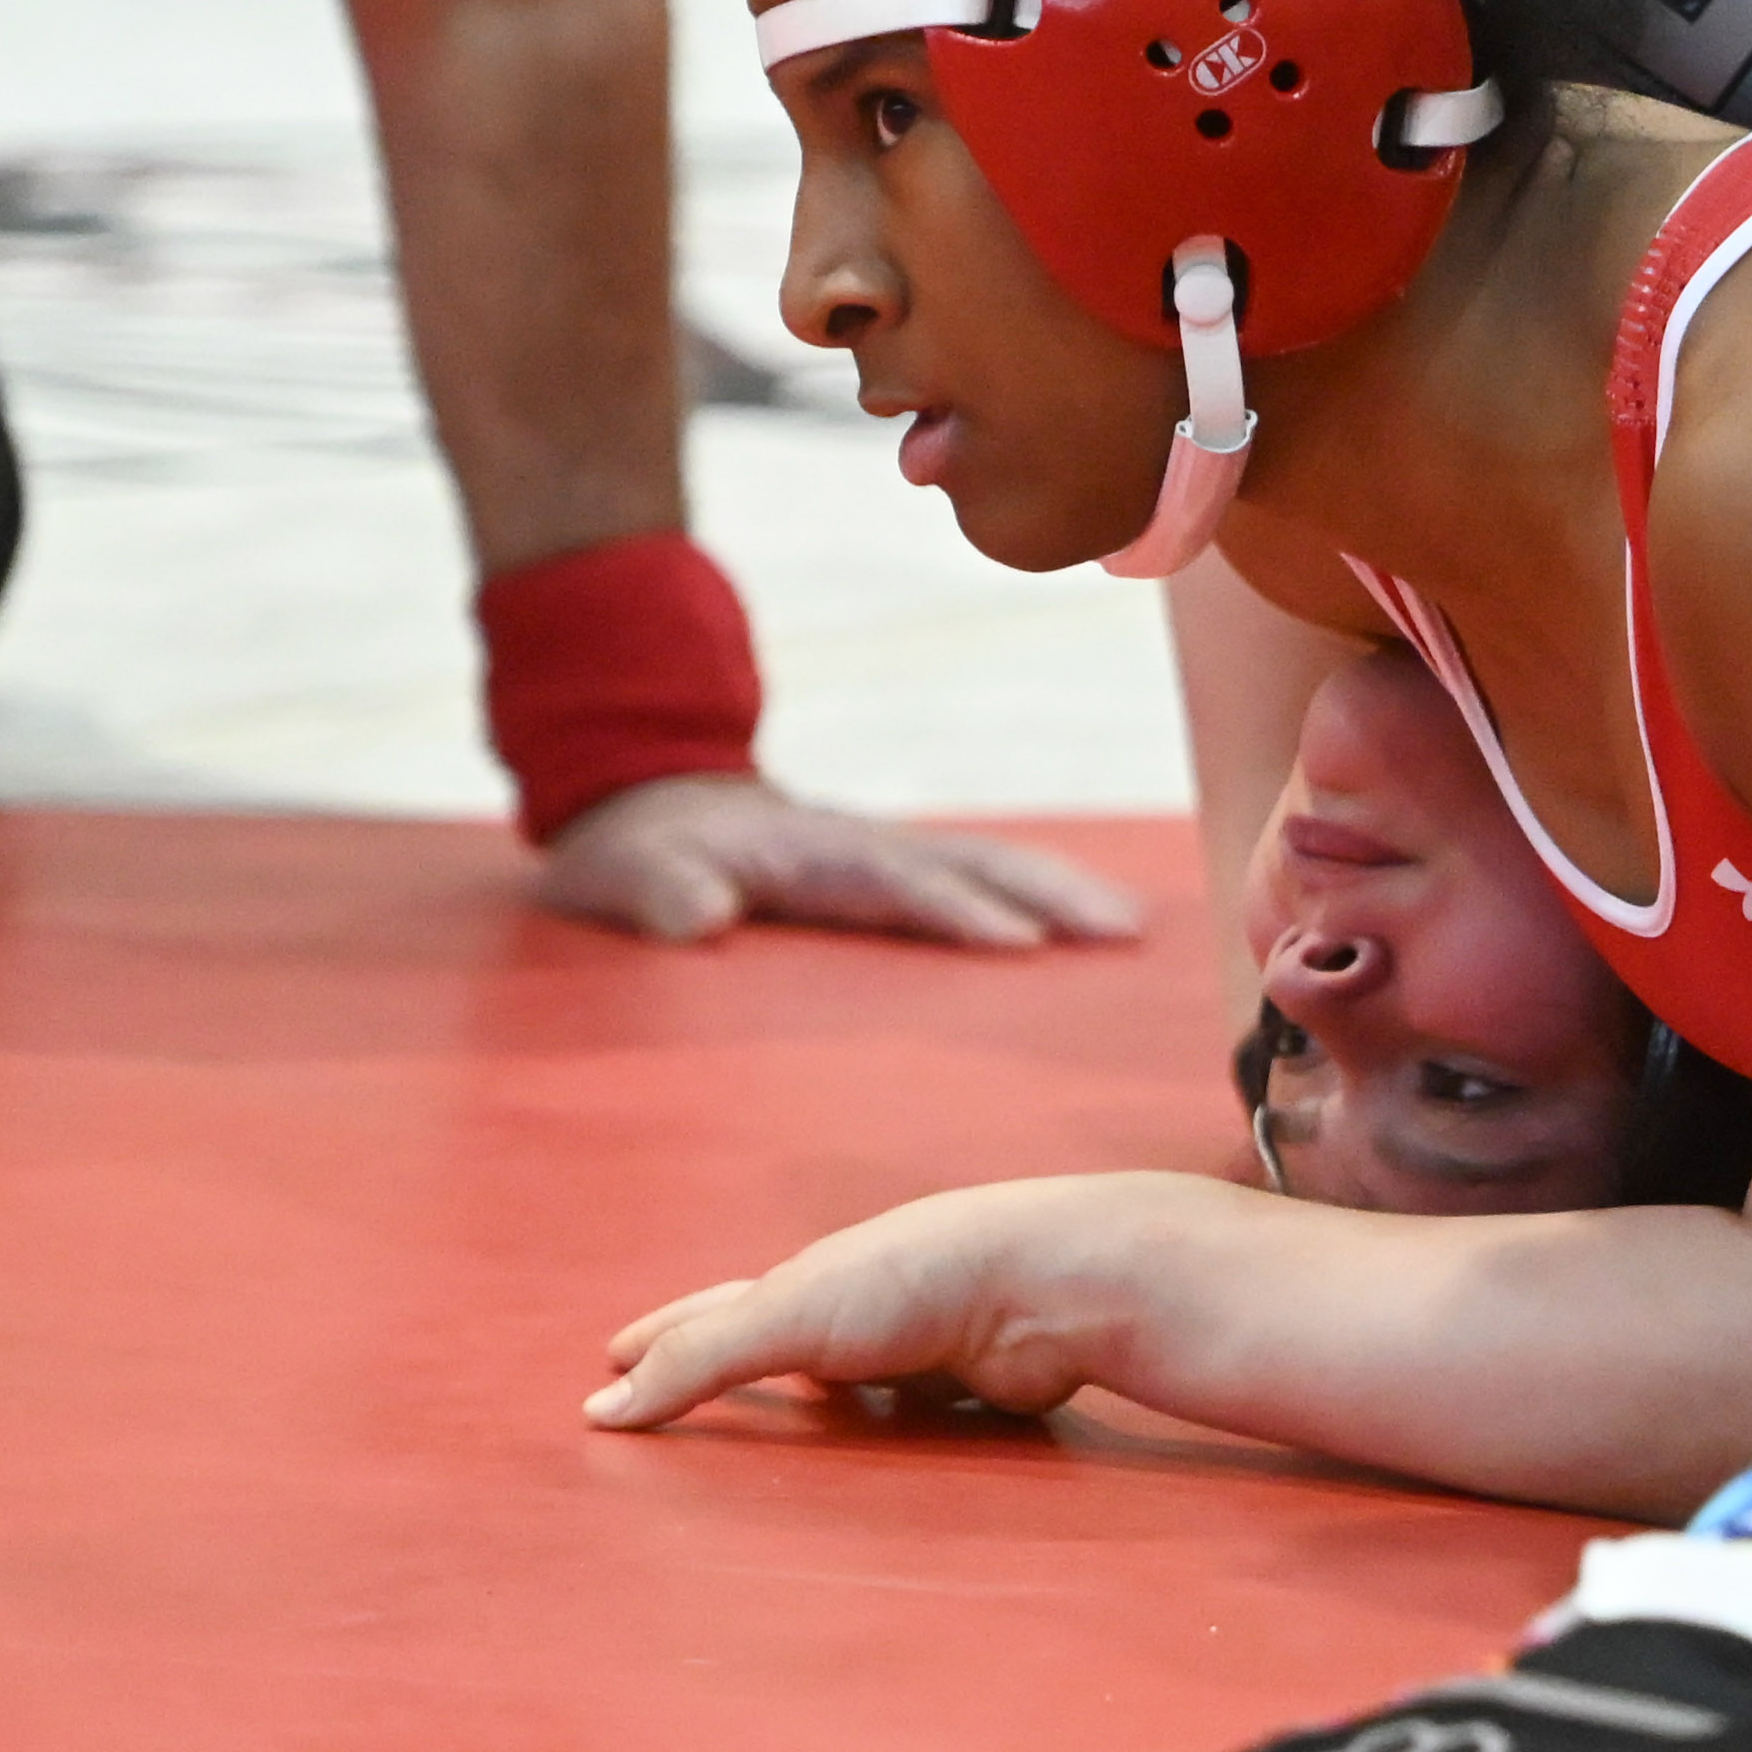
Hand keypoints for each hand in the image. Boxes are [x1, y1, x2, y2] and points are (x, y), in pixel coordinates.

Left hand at [533, 772, 1141, 951]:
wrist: (649, 807)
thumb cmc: (634, 858)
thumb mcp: (620, 876)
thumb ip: (656, 891)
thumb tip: (702, 918)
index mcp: (808, 852)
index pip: (894, 881)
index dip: (955, 909)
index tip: (1017, 943)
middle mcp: (865, 845)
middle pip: (972, 861)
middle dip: (1047, 893)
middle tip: (1120, 931)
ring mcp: (887, 853)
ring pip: (992, 863)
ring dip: (1061, 891)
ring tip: (1132, 930)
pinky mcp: (898, 871)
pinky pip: (984, 876)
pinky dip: (1042, 892)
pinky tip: (1093, 924)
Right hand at [588, 1171, 1230, 1429]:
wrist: (1046, 1287)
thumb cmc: (910, 1283)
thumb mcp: (785, 1318)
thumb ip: (698, 1363)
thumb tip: (599, 1409)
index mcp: (808, 1281)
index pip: (716, 1313)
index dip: (666, 1338)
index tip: (611, 1358)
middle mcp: (860, 1308)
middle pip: (778, 1349)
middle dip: (729, 1370)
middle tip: (669, 1401)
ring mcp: (917, 1348)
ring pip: (847, 1388)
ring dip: (811, 1411)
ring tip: (769, 1444)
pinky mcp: (969, 1392)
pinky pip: (909, 1426)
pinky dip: (884, 1438)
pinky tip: (874, 1458)